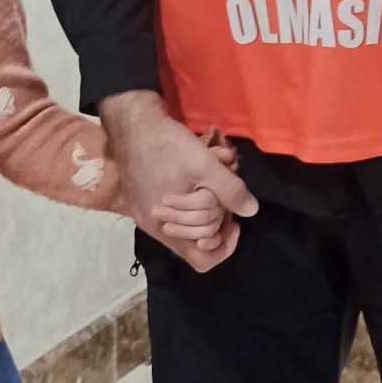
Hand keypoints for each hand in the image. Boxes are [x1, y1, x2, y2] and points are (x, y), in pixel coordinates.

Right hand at [101, 92, 257, 272]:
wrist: (131, 122)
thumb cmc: (165, 145)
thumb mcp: (205, 164)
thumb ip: (230, 190)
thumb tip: (250, 211)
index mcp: (166, 227)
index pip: (202, 260)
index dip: (224, 245)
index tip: (234, 221)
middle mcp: (154, 227)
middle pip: (197, 239)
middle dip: (217, 216)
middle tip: (226, 192)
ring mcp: (147, 212)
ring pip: (187, 221)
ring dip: (207, 200)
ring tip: (216, 173)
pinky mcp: (144, 196)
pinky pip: (175, 207)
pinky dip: (192, 192)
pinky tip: (201, 168)